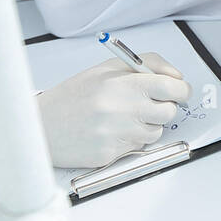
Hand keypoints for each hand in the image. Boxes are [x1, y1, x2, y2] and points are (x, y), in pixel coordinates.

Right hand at [37, 52, 190, 168]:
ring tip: (122, 117)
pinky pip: (137, 147)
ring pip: (155, 132)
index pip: (173, 88)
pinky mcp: (110, 156)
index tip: (179, 91)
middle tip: (147, 103)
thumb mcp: (108, 68)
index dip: (181, 90)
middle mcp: (122, 111)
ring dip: (146, 125)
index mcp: (124, 85)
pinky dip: (130, 139)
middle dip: (164, 107)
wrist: (39, 125)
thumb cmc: (74, 95)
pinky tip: (110, 131)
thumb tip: (176, 77)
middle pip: (169, 112)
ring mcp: (117, 136)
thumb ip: (147, 65)